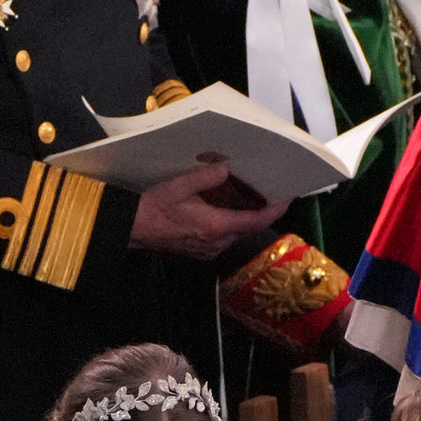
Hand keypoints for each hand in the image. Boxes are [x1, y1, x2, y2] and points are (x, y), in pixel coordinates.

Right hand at [130, 159, 286, 259]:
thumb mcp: (177, 187)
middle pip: (248, 226)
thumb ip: (204, 178)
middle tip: (268, 189)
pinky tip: (224, 207)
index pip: (255, 220)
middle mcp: (216, 242)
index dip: (275, 209)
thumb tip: (225, 169)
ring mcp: (210, 250)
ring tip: (247, 194)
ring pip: (236, 232)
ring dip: (243, 215)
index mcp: (214, 226)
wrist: (132, 230)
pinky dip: (229, 222)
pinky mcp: (202, 251)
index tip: (288, 197)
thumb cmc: (152, 209)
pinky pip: (224, 236)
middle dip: (260, 209)